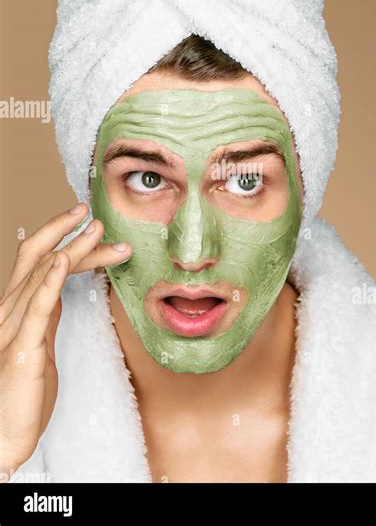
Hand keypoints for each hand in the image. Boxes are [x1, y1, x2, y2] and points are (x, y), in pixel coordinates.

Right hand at [0, 203, 130, 480]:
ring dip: (71, 248)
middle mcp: (11, 310)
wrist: (5, 433)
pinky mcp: (22, 349)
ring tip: (95, 229)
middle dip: (65, 231)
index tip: (89, 222)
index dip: (62, 237)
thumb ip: (47, 310)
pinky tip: (63, 261)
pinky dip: (51, 280)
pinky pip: (36, 308)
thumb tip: (63, 282)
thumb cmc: (23, 388)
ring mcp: (13, 327)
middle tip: (93, 214)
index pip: (40, 260)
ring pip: (42, 275)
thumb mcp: (40, 339)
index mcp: (18, 307)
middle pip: (38, 258)